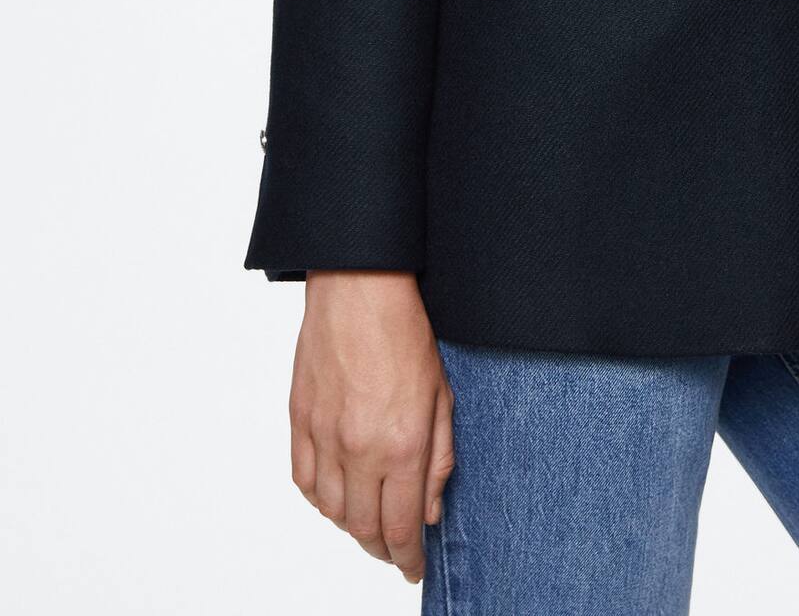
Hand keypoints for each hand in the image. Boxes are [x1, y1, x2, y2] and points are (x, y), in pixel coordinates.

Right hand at [288, 270, 454, 584]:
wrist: (359, 288)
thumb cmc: (405, 332)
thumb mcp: (442, 395)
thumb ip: (438, 458)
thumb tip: (431, 509)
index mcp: (401, 443)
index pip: (402, 525)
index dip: (408, 557)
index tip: (413, 567)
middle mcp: (359, 448)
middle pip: (364, 528)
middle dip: (383, 549)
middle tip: (394, 550)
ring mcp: (324, 436)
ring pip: (332, 511)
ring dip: (352, 527)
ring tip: (369, 523)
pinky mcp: (299, 421)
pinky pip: (303, 481)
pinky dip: (320, 500)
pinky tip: (336, 497)